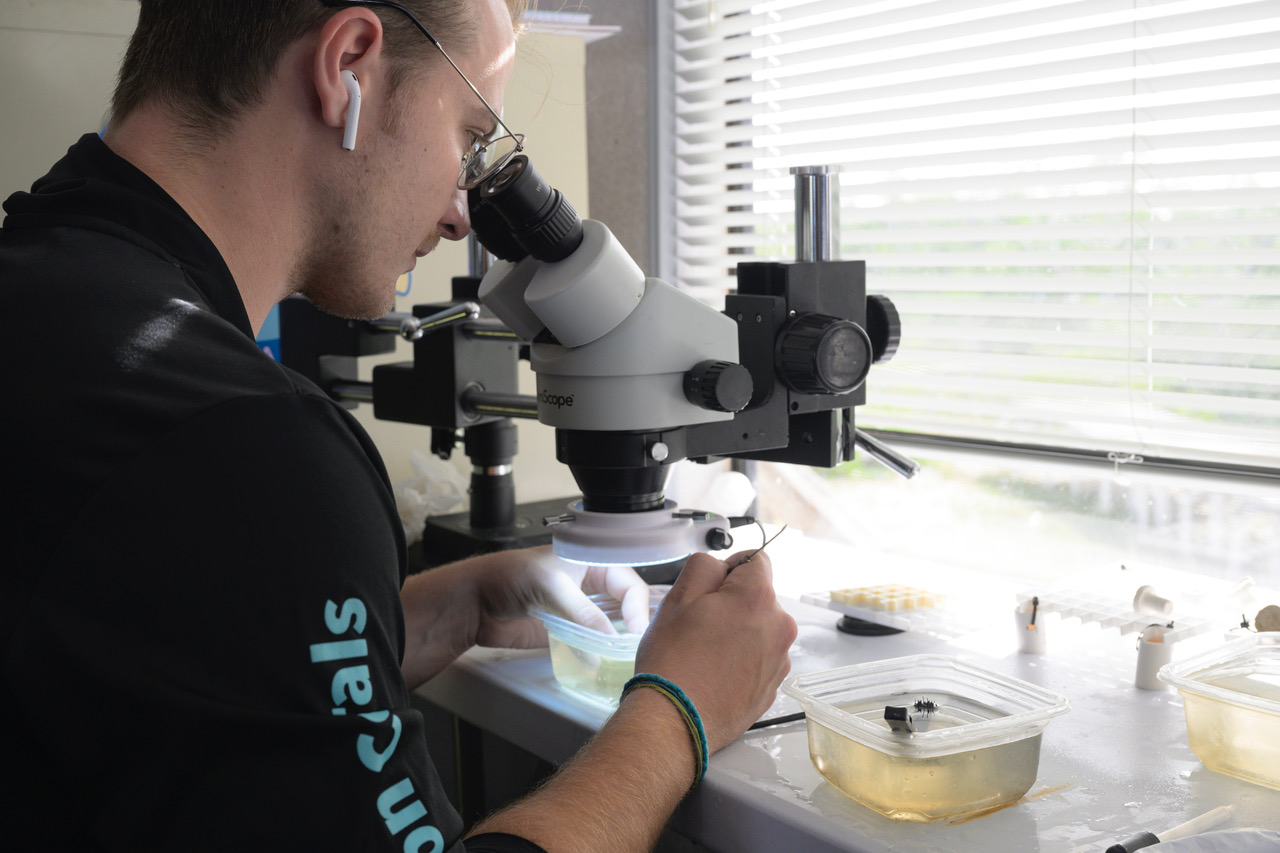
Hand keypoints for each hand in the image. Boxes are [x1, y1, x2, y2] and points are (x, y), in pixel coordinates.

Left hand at [399, 546, 649, 687]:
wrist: (474, 600)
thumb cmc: (509, 576)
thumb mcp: (551, 587)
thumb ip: (582, 613)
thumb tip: (608, 642)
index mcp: (592, 561)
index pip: (628, 582)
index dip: (636, 606)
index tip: (636, 631)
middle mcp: (590, 583)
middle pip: (625, 603)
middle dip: (633, 623)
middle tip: (635, 647)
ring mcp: (578, 608)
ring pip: (610, 624)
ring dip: (618, 640)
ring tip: (626, 658)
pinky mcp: (566, 629)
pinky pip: (591, 641)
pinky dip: (599, 651)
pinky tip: (604, 662)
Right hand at [631, 550, 796, 752]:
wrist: (675, 722)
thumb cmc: (673, 663)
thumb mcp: (677, 598)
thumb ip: (704, 566)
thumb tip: (720, 565)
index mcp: (757, 598)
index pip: (756, 559)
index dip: (729, 568)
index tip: (710, 589)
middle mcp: (779, 626)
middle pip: (759, 596)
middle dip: (733, 602)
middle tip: (699, 624)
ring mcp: (780, 659)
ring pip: (759, 627)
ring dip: (739, 631)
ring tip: (706, 653)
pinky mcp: (774, 685)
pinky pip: (760, 657)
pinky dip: (743, 658)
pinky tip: (716, 672)